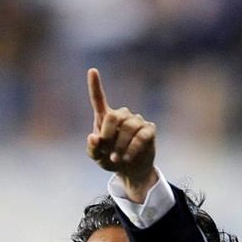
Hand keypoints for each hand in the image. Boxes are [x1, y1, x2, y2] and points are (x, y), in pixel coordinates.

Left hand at [86, 68, 158, 202]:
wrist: (130, 170)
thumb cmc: (111, 159)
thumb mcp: (97, 158)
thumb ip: (92, 149)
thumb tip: (93, 137)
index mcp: (104, 118)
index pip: (99, 98)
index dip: (95, 85)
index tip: (92, 70)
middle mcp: (122, 115)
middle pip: (114, 116)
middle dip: (109, 135)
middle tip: (107, 151)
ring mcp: (137, 120)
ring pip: (129, 128)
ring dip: (121, 146)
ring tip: (117, 158)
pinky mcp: (149, 129)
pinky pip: (141, 136)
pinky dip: (132, 149)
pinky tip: (127, 157)